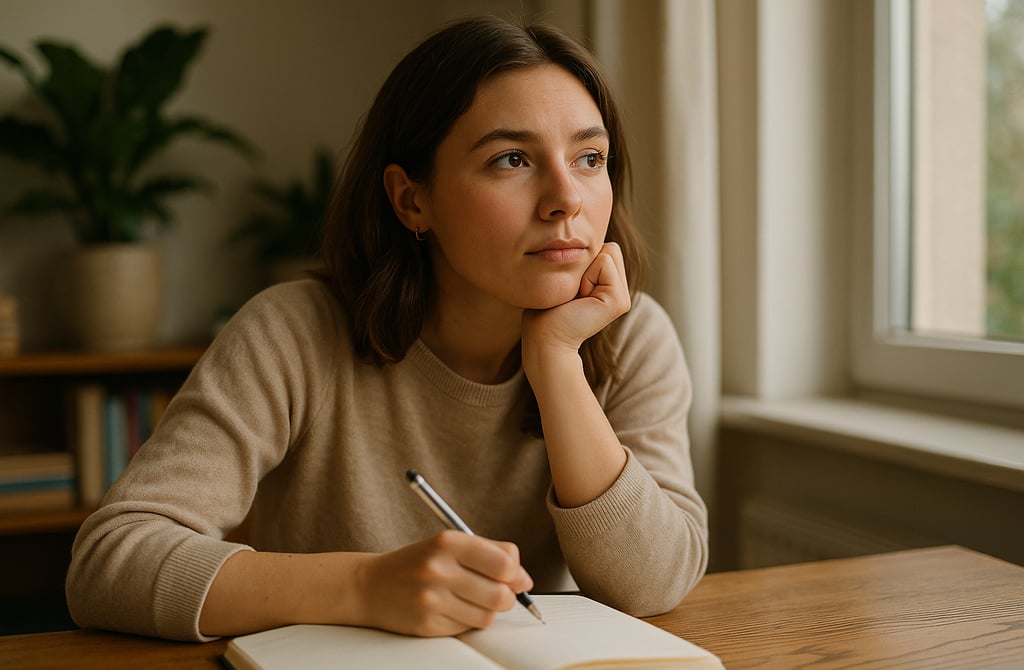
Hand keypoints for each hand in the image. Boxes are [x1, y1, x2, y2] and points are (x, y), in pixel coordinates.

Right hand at [358, 531, 533, 636]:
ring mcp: (432, 598)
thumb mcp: (448, 544)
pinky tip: (453, 609)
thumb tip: (524, 577)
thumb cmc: (416, 563)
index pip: (504, 561)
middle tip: (499, 593)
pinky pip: (466, 628)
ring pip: (487, 616)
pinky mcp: (427, 624)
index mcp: (448, 542)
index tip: (516, 577)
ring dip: (487, 611)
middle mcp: (439, 569)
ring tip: (472, 600)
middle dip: (507, 597)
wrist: (370, 586)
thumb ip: (488, 553)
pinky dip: (467, 621)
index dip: (516, 573)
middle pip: (500, 593)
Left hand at [522, 242, 630, 372]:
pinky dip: (586, 276)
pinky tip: (580, 300)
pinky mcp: (619, 301)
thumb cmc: (545, 309)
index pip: (604, 247)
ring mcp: (623, 297)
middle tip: (573, 292)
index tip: (569, 287)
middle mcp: (620, 291)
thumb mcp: (564, 277)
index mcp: (609, 286)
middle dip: (586, 262)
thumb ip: (580, 261)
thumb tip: (582, 238)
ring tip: (576, 296)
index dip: (581, 259)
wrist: (544, 338)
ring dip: (585, 270)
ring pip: (609, 251)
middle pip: (610, 247)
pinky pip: (604, 262)